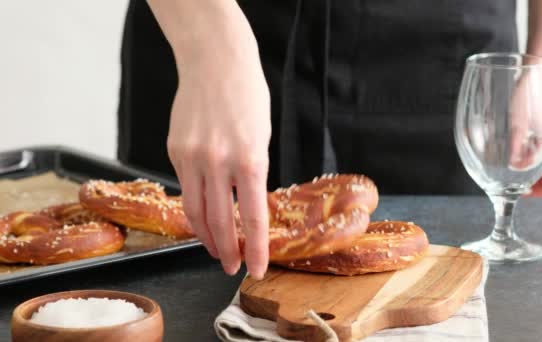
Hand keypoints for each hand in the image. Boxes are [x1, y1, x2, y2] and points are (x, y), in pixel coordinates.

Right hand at [148, 0, 271, 278]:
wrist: (215, 61)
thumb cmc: (247, 96)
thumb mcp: (263, 136)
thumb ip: (253, 172)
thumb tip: (245, 205)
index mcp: (249, 158)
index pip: (251, 217)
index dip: (254, 248)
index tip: (257, 268)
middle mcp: (218, 161)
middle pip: (218, 221)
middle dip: (225, 251)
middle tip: (230, 267)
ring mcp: (192, 156)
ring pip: (194, 211)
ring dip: (204, 236)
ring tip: (214, 249)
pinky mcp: (174, 150)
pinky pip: (184, 187)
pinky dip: (194, 206)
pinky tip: (201, 215)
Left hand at [509, 68, 541, 197]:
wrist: (541, 64)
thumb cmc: (531, 93)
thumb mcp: (519, 125)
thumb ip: (518, 151)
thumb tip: (513, 171)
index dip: (529, 197)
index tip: (508, 193)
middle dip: (524, 185)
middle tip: (500, 182)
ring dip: (523, 171)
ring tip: (500, 167)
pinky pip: (540, 153)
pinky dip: (524, 157)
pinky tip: (506, 149)